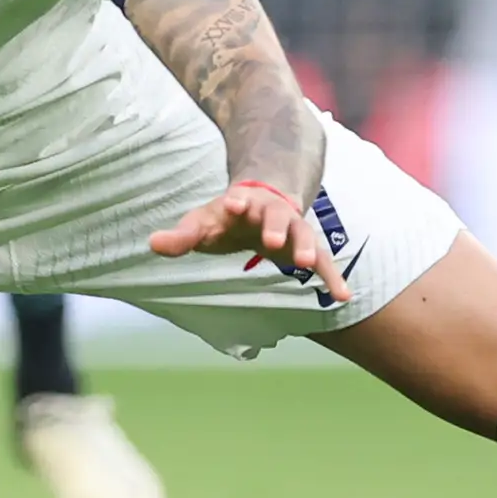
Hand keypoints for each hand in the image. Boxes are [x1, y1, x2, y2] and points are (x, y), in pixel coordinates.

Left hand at [149, 177, 352, 304]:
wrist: (262, 202)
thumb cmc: (227, 217)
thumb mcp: (203, 223)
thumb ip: (182, 236)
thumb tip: (152, 243)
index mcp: (245, 204)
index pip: (241, 201)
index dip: (238, 202)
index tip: (234, 203)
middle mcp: (273, 213)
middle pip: (278, 216)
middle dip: (277, 227)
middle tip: (275, 241)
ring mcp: (293, 230)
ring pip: (304, 236)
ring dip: (307, 249)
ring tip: (309, 266)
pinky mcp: (306, 248)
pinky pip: (324, 263)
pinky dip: (333, 278)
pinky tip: (344, 296)